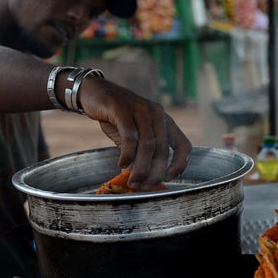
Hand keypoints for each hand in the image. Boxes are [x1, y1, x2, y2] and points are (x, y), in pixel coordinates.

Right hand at [77, 77, 191, 188]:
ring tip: (132, 180)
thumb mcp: (132, 135)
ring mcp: (141, 110)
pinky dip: (127, 154)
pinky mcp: (122, 109)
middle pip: (162, 150)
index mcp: (164, 120)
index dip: (180, 164)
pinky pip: (130, 136)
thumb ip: (139, 154)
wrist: (93, 91)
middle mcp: (157, 114)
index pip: (184, 145)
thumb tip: (141, 180)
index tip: (168, 179)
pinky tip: (121, 164)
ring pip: (147, 146)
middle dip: (153, 173)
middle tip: (142, 186)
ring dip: (140, 167)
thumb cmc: (115, 116)